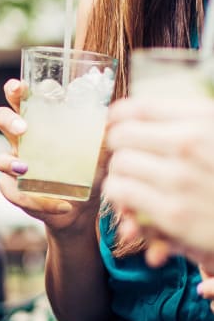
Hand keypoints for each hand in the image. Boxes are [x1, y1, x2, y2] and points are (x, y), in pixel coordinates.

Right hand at [0, 78, 94, 233]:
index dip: (16, 91)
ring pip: (0, 159)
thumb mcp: (100, 150)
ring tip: (26, 168)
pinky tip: (60, 205)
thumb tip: (114, 120)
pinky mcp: (15, 190)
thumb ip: (103, 135)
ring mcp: (16, 166)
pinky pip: (13, 192)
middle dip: (8, 120)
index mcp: (40, 123)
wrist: (83, 210)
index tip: (20, 87)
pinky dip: (35, 201)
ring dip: (11, 163)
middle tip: (23, 128)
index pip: (22, 100)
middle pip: (1, 119)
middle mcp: (23, 140)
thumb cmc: (88, 171)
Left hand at [103, 96, 213, 273]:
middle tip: (128, 156)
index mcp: (206, 119)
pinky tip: (131, 201)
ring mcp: (180, 179)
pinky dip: (121, 198)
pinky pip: (122, 194)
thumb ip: (188, 122)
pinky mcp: (174, 213)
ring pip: (118, 165)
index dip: (119, 115)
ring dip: (120, 174)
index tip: (115, 122)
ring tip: (131, 179)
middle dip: (120, 147)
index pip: (140, 107)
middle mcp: (190, 143)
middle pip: (121, 135)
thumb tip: (133, 116)